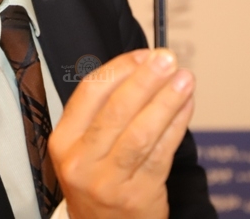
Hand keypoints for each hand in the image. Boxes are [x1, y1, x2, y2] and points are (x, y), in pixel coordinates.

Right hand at [48, 49, 194, 218]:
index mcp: (63, 140)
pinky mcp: (138, 195)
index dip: (119, 69)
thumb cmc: (97, 179)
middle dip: (145, 80)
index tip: (143, 54)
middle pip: (116, 110)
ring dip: (166, 101)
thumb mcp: (83, 147)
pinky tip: (186, 106)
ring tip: (184, 79)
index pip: (90, 93)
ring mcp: (108, 181)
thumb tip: (142, 67)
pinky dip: (176, 126)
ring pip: (141, 132)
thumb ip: (103, 111)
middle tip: (167, 59)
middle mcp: (81, 160)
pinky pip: (161, 153)